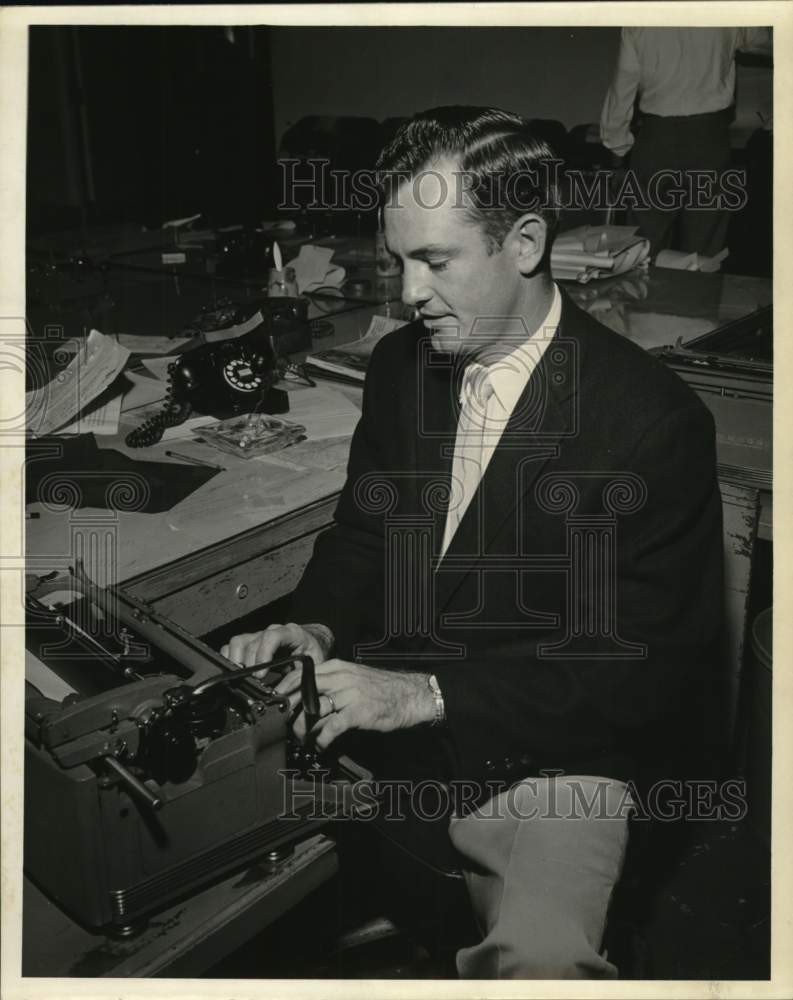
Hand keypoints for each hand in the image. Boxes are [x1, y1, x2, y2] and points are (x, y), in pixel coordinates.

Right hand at [220, 621, 332, 672]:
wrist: (310, 646)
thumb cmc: (313, 655)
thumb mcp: (313, 666)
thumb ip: (301, 678)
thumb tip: (286, 695)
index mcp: (291, 633)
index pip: (272, 636)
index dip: (263, 653)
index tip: (260, 674)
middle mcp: (272, 631)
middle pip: (251, 642)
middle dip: (249, 665)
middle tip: (252, 683)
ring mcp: (259, 635)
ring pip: (238, 642)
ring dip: (236, 662)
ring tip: (242, 679)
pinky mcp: (249, 642)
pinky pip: (232, 646)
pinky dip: (229, 660)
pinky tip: (234, 674)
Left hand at [274, 660, 435, 749]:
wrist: (410, 695)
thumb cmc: (381, 689)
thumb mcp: (354, 677)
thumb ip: (332, 683)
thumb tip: (307, 697)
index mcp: (338, 667)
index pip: (303, 673)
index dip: (285, 687)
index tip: (276, 700)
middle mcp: (342, 678)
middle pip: (303, 690)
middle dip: (289, 708)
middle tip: (284, 723)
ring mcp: (350, 694)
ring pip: (314, 710)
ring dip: (304, 728)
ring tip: (303, 739)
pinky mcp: (358, 712)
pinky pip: (331, 727)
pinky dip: (322, 739)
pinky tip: (322, 745)